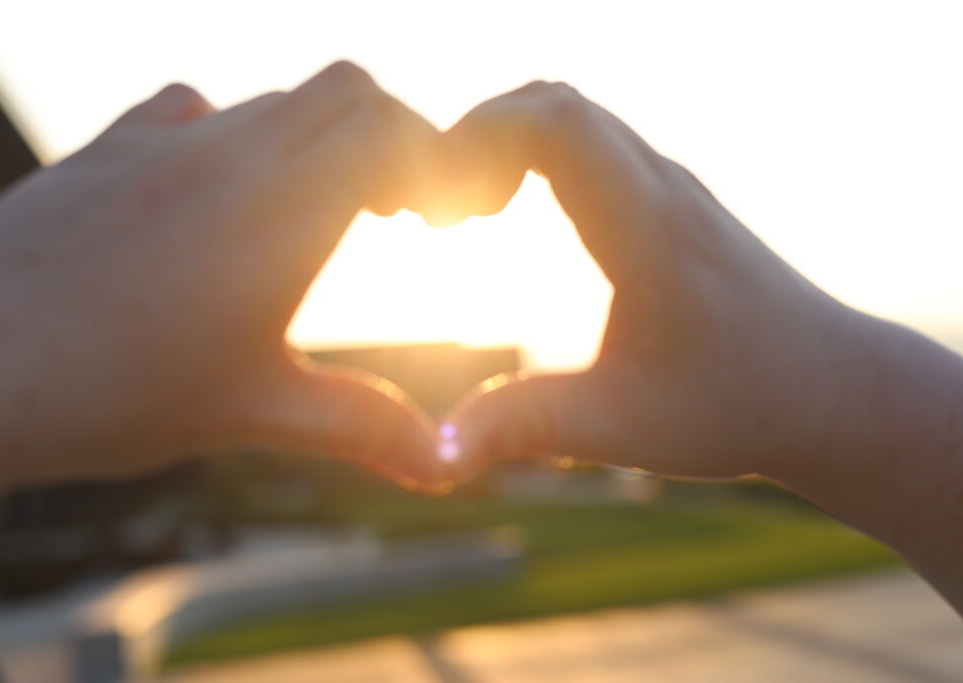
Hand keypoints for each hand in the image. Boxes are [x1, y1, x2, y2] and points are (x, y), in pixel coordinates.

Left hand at [0, 62, 447, 516]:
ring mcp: (158, 144)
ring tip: (307, 217)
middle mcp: (225, 154)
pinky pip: (190, 108)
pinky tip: (214, 197)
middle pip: (344, 90)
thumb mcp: (255, 412)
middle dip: (388, 137)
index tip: (438, 219)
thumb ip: (362, 426)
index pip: (387, 130)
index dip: (432, 161)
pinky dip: (231, 136)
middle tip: (392, 209)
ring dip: (312, 142)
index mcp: (278, 210)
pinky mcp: (105, 151)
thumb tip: (447, 466)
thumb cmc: (110, 393)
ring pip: (270, 102)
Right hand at [430, 82, 962, 611]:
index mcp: (648, 229)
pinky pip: (588, 138)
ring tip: (471, 212)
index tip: (447, 210)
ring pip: (572, 112)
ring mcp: (669, 185)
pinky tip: (511, 212)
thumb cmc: (738, 406)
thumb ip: (528, 427)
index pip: (554, 122)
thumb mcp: (625, 426)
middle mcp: (662, 187)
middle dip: (478, 137)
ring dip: (505, 142)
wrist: (832, 389)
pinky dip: (533, 152)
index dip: (478, 139)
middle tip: (447, 212)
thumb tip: (438, 453)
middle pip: (554, 101)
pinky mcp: (669, 198)